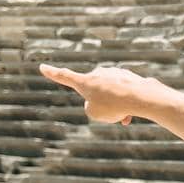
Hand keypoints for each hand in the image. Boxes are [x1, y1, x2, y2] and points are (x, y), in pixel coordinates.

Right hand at [39, 63, 162, 124]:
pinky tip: (135, 111)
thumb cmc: (113, 106)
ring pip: (112, 98)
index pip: (64, 77)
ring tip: (125, 115)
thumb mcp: (93, 113)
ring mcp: (114, 74)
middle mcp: (98, 74)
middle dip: (103, 108)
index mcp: (85, 81)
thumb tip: (102, 100)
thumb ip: (91, 107)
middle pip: (96, 97)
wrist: (140, 97)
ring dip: (117, 109)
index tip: (42, 67)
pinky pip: (124, 96)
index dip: (52, 74)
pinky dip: (127, 106)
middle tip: (112, 113)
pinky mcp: (129, 78)